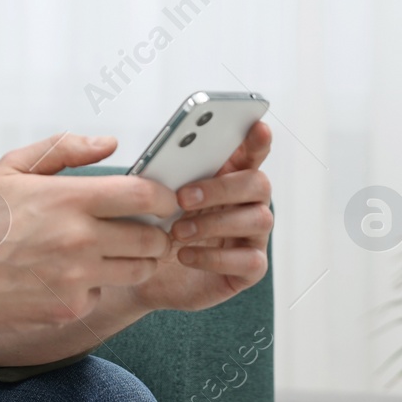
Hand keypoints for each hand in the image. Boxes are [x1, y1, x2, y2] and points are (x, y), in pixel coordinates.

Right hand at [0, 132, 177, 336]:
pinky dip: (93, 287)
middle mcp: (77, 239)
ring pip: (137, 270)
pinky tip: (66, 276)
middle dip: (153, 233)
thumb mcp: (13, 168)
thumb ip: (64, 149)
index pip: (144, 196)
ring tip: (108, 252)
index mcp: (67, 199)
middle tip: (138, 229)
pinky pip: (102, 294)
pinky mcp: (69, 308)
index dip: (164, 198)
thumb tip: (110, 144)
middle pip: (152, 239)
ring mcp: (75, 278)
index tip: (163, 200)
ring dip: (133, 261)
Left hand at [126, 120, 273, 312]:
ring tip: (177, 231)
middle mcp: (247, 205)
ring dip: (214, 223)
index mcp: (227, 179)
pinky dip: (214, 258)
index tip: (258, 127)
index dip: (257, 141)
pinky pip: (249, 260)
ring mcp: (252, 237)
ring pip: (258, 219)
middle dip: (221, 187)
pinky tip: (185, 256)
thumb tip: (168, 156)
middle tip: (183, 198)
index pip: (250, 154)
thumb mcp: (155, 199)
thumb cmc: (154, 228)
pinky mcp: (249, 269)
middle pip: (258, 184)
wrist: (142, 273)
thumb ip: (167, 176)